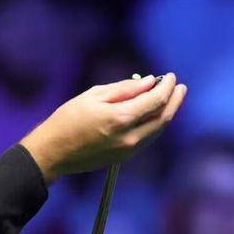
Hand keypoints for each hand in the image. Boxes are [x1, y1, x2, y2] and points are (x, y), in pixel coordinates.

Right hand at [19, 73, 186, 184]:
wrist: (54, 152)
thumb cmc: (68, 119)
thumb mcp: (94, 95)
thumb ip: (125, 89)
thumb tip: (149, 82)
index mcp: (121, 118)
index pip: (156, 100)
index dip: (167, 87)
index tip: (170, 76)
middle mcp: (130, 137)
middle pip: (164, 118)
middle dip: (175, 100)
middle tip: (180, 86)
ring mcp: (129, 150)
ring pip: (159, 130)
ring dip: (168, 113)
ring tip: (172, 98)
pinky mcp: (125, 157)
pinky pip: (148, 138)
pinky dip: (156, 124)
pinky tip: (154, 113)